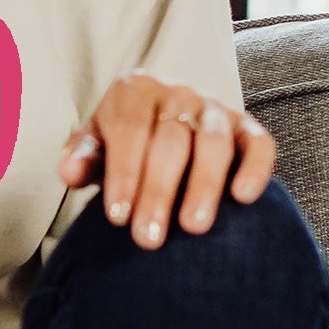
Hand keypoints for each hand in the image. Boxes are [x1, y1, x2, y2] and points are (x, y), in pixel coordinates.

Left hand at [57, 71, 276, 249]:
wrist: (162, 128)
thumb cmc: (123, 146)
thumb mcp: (96, 147)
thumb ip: (83, 158)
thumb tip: (70, 173)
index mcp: (136, 90)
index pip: (130, 129)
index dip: (124, 174)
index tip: (117, 218)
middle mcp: (179, 92)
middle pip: (170, 141)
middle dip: (158, 191)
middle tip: (148, 238)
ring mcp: (216, 109)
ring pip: (214, 143)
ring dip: (204, 185)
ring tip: (193, 227)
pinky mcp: (248, 129)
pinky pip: (258, 145)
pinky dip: (255, 169)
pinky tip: (243, 198)